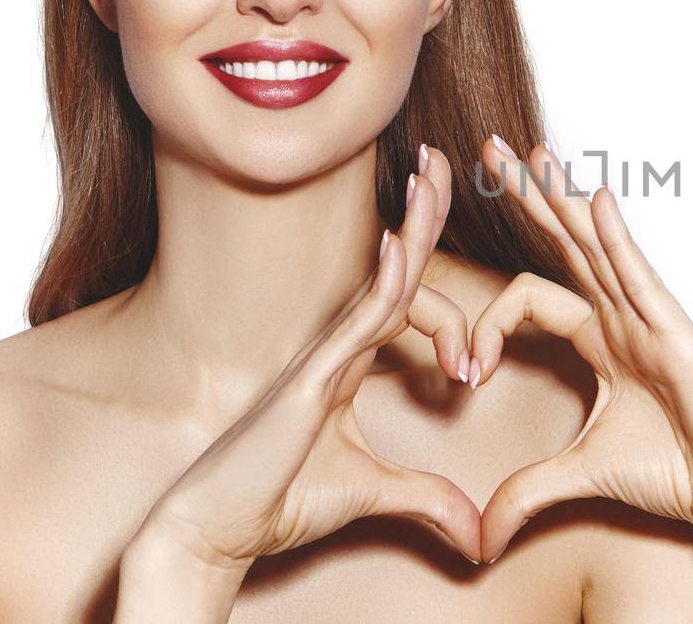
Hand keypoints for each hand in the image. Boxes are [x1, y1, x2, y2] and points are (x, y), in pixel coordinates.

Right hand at [132, 144, 482, 577]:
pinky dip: (384, 281)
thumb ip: (427, 500)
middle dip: (419, 212)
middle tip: (442, 160)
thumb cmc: (277, 502)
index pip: (403, 296)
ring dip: (411, 226)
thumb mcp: (374, 495)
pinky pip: (357, 319)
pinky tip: (403, 244)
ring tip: (435, 174)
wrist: (216, 531)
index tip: (458, 247)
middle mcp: (337, 347)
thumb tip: (476, 532)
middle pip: (391, 265)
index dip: (433, 270)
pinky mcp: (310, 377)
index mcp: (349, 362)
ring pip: (381, 279)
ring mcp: (323, 356)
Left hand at [470, 137, 692, 561]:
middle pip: (565, 244)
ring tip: (528, 154)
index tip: (464, 375)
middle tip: (486, 149)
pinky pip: (640, 277)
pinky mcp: (677, 336)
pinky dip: (616, 238)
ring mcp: (652, 321)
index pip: (533, 301)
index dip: (488, 325)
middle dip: (525, 197)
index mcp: (603, 340)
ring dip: (561, 198)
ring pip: (597, 247)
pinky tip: (593, 198)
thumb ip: (528, 492)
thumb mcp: (583, 476)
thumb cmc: (678, 473)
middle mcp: (624, 318)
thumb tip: (479, 534)